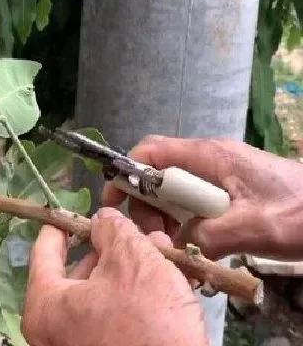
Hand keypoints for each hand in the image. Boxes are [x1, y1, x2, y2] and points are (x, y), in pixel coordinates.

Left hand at [21, 207, 205, 345]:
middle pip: (78, 272)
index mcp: (45, 304)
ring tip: (159, 250)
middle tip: (133, 230)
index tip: (76, 209)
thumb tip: (103, 220)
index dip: (63, 224)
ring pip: (102, 293)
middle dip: (110, 248)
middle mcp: (54, 329)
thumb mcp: (132, 262)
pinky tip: (165, 279)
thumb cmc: (146, 323)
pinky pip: (115, 316)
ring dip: (130, 269)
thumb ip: (113, 231)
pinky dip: (135, 295)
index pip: (45, 250)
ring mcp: (80, 345)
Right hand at [102, 135, 302, 260]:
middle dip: (146, 205)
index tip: (112, 201)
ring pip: (173, 191)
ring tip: (175, 245)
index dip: (125, 172)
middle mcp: (208, 160)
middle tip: (155, 238)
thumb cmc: (300, 211)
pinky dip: (185, 222)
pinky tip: (192, 244)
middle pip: (157, 174)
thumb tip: (179, 246)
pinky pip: (193, 202)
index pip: (151, 150)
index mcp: (209, 156)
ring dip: (165, 217)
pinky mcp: (228, 190)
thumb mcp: (253, 227)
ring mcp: (219, 174)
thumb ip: (208, 235)